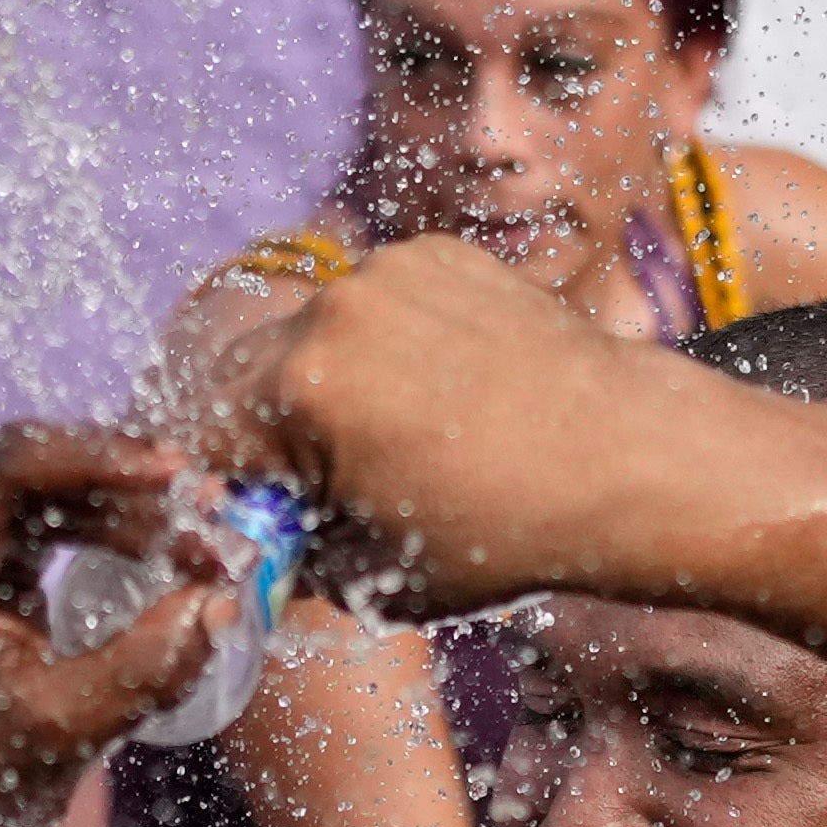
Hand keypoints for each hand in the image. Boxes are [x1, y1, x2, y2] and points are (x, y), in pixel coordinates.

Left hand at [0, 422, 228, 810]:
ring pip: (63, 485)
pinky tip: (177, 550)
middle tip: (215, 511)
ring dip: (139, 512)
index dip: (102, 458)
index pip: (12, 464)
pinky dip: (121, 531)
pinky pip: (63, 512)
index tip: (178, 473)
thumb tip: (224, 603)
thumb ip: (143, 666)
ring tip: (210, 543)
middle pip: (45, 465)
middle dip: (135, 489)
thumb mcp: (60, 727)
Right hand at [151, 230, 672, 627]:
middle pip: (243, 372)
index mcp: (301, 388)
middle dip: (261, 428)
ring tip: (392, 434)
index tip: (245, 510)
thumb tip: (244, 540)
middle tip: (313, 480)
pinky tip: (435, 390)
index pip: (199, 433)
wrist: (627, 460)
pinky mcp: (434, 253)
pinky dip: (382, 343)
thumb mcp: (367, 573)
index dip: (215, 483)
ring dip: (323, 381)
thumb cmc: (504, 531)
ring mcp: (387, 271)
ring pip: (309, 332)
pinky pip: (373, 301)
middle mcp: (333, 310)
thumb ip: (286, 550)